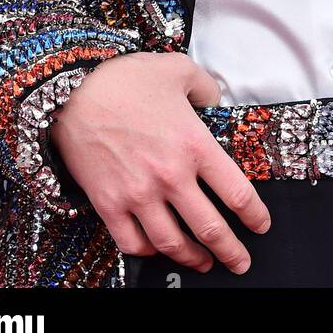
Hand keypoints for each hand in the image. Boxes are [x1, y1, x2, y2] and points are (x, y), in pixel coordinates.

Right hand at [49, 51, 270, 273]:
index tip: (260, 225)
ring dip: (193, 259)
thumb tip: (215, 101)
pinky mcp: (109, 204)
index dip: (255, 216)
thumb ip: (205, 87)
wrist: (72, 90)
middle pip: (211, 229)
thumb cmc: (124, 79)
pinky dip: (149, 252)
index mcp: (194, 145)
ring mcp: (138, 195)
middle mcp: (170, 176)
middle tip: (240, 262)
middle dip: (231, 252)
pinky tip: (158, 249)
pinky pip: (133, 243)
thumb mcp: (177, 69)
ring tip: (204, 263)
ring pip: (173, 243)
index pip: (237, 193)